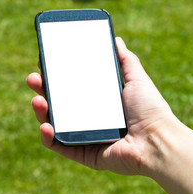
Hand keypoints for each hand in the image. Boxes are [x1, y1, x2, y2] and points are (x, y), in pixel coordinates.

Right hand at [26, 37, 176, 175]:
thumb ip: (126, 60)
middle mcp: (92, 118)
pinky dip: (48, 137)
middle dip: (44, 90)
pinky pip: (60, 146)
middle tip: (34, 77)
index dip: (58, 75)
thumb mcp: (137, 78)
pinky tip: (46, 125)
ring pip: (56, 123)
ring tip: (38, 99)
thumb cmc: (150, 109)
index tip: (46, 61)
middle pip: (60, 103)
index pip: (74, 86)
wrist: (158, 139)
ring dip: (42, 111)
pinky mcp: (85, 153)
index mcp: (101, 101)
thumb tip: (116, 40)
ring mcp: (86, 136)